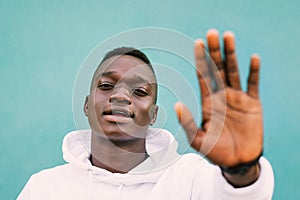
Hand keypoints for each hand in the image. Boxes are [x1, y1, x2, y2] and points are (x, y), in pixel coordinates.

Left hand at [175, 29, 262, 167]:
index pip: (203, 76)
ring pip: (233, 71)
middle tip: (212, 33)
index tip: (197, 43)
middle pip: (217, 69)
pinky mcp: (252, 103)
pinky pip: (253, 84)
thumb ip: (187, 122)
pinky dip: (253, 72)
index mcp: (209, 102)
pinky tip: (252, 58)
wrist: (237, 161)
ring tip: (228, 36)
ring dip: (231, 54)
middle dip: (214, 51)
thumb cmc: (216, 151)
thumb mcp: (198, 139)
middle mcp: (222, 96)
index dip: (200, 60)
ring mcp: (237, 98)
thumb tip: (176, 104)